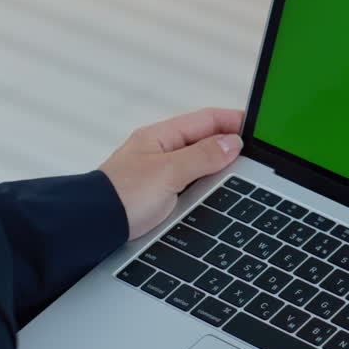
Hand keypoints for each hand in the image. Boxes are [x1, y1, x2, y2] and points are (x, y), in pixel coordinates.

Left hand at [99, 107, 243, 239]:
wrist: (92, 228)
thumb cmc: (119, 198)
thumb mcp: (168, 173)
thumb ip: (202, 156)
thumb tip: (232, 143)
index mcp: (161, 136)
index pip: (206, 119)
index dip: (233, 121)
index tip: (256, 128)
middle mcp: (161, 152)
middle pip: (205, 141)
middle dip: (230, 146)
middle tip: (254, 155)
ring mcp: (160, 174)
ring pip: (200, 164)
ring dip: (218, 169)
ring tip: (238, 173)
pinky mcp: (160, 196)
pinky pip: (192, 184)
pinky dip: (207, 187)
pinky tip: (215, 195)